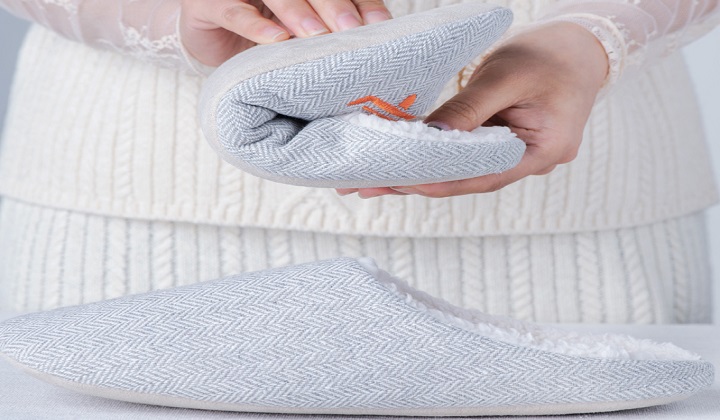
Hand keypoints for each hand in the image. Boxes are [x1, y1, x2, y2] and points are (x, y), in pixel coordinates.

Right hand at [181, 0, 391, 66]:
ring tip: (316, 36)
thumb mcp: (299, 34)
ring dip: (298, 13)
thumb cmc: (262, 35)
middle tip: (350, 31)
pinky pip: (234, 12)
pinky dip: (255, 26)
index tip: (378, 28)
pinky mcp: (209, 3)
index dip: (362, 4)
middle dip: (334, 7)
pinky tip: (275, 40)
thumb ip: (330, 32)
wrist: (207, 37)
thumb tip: (372, 44)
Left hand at [339, 21, 608, 198]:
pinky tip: (402, 161)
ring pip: (462, 172)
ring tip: (374, 179)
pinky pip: (465, 157)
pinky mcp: (501, 146)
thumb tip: (430, 137)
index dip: (436, 180)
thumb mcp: (506, 76)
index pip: (481, 175)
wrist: (579, 47)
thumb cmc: (550, 56)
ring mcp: (515, 157)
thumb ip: (470, 109)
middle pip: (466, 180)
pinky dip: (434, 158)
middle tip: (367, 185)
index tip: (395, 182)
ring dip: (420, 173)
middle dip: (417, 183)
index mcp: (542, 151)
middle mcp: (528, 163)